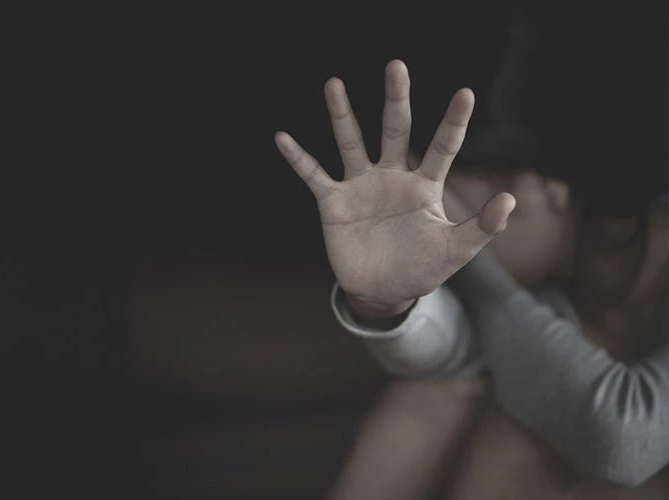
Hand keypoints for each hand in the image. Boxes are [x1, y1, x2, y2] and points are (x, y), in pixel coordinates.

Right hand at [276, 60, 515, 314]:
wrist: (382, 291)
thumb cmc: (421, 268)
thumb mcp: (455, 251)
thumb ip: (481, 228)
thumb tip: (510, 201)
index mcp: (424, 185)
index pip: (442, 147)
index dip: (453, 122)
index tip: (465, 94)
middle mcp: (392, 176)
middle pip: (395, 130)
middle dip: (396, 100)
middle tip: (397, 67)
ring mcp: (361, 186)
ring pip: (352, 142)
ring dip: (342, 115)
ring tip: (334, 84)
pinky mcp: (334, 202)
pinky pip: (314, 175)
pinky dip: (298, 158)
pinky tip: (283, 138)